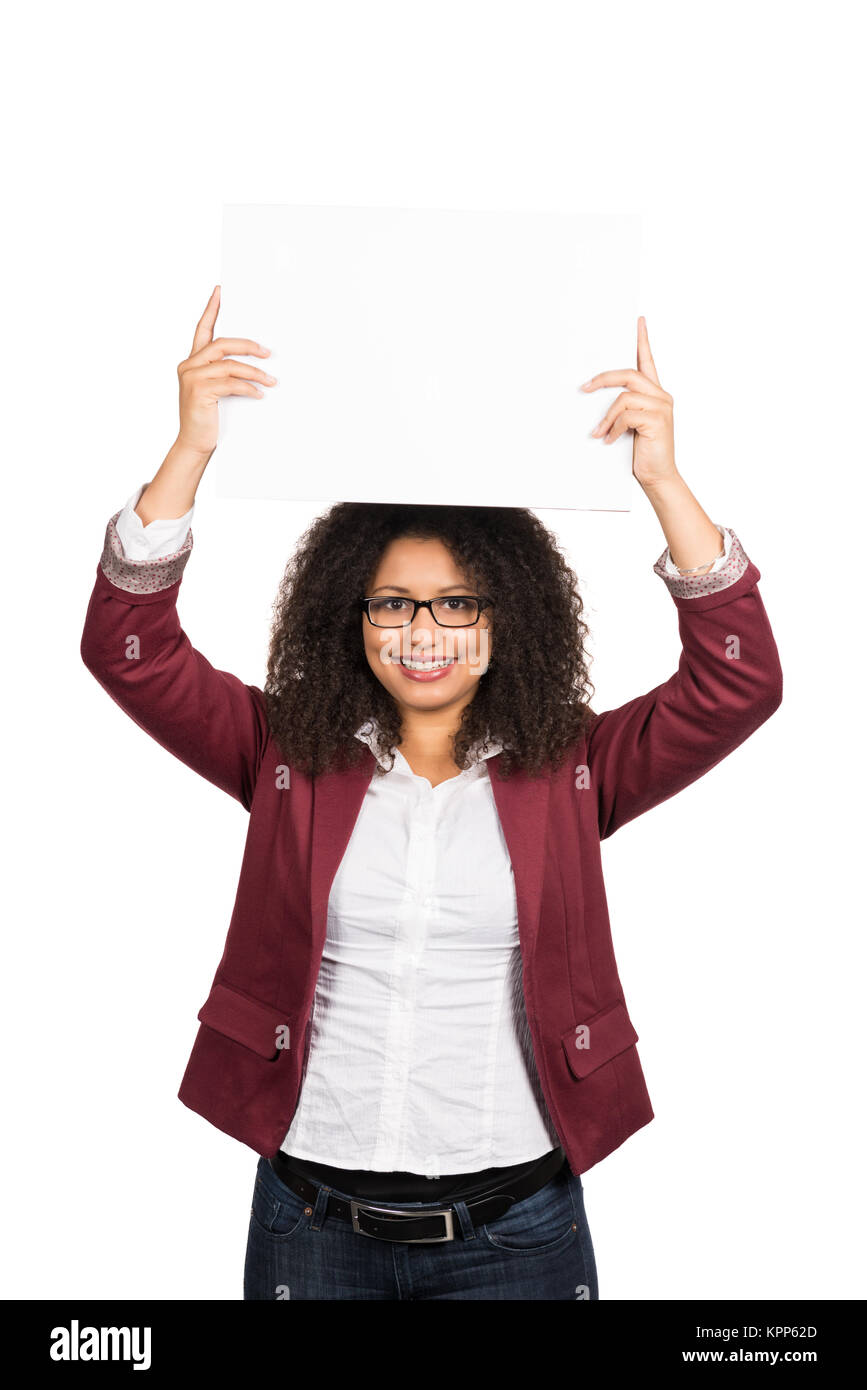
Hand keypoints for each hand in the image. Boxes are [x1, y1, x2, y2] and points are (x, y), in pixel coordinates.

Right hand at [176, 285, 276, 458]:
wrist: (194, 444)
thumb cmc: (208, 418)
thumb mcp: (216, 391)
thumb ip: (225, 373)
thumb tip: (256, 364)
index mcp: (192, 361)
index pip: (202, 328)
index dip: (211, 308)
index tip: (221, 291)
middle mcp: (189, 365)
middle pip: (222, 343)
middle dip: (248, 346)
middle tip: (268, 352)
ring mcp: (192, 377)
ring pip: (229, 364)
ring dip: (254, 372)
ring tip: (271, 380)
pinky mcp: (199, 391)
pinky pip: (230, 383)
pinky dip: (248, 388)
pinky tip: (260, 394)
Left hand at [580, 316, 677, 490]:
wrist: (658, 477)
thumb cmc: (641, 452)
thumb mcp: (628, 425)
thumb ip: (621, 408)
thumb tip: (593, 395)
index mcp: (654, 393)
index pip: (648, 361)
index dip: (643, 340)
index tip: (638, 321)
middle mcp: (661, 396)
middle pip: (629, 374)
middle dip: (603, 379)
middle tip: (584, 388)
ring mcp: (661, 407)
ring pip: (624, 397)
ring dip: (606, 416)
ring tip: (598, 432)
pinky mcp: (657, 421)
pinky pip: (627, 415)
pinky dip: (613, 428)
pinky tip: (608, 440)